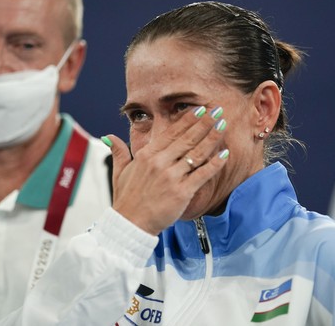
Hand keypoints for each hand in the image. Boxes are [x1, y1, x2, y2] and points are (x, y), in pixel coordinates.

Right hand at [105, 107, 227, 234]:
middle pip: (186, 139)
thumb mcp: (120, 173)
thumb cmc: (126, 200)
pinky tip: (225, 154)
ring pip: (196, 153)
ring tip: (223, 125)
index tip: (199, 109)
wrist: (129, 224)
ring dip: (211, 138)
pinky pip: (202, 174)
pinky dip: (215, 164)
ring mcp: (171, 177)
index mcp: (146, 155)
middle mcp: (159, 163)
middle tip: (217, 110)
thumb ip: (119, 152)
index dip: (187, 120)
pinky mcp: (181, 192)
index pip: (170, 133)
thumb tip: (109, 136)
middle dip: (204, 123)